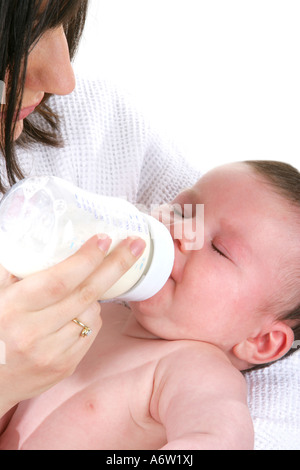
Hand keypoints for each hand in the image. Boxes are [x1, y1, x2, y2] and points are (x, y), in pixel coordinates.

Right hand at [0, 234, 145, 415]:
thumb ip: (16, 271)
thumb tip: (41, 241)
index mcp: (14, 308)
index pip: (59, 280)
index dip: (86, 259)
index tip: (104, 239)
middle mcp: (34, 332)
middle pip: (86, 294)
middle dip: (116, 265)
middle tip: (136, 244)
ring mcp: (52, 353)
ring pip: (92, 313)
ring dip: (96, 294)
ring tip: (84, 286)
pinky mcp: (65, 366)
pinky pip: (91, 332)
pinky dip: (92, 316)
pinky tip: (79, 311)